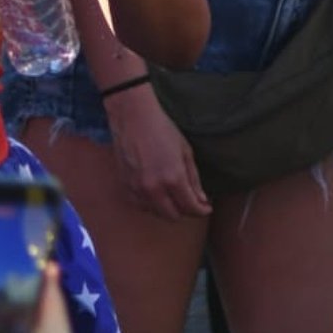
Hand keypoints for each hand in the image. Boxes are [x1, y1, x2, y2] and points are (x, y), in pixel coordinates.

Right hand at [106, 85, 211, 219]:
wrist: (132, 117)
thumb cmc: (161, 129)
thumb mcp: (185, 152)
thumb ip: (194, 179)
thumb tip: (201, 200)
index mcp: (173, 178)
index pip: (190, 207)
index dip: (201, 210)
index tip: (206, 208)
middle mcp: (154, 188)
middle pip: (173, 216)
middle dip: (185, 211)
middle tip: (191, 203)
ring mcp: (137, 188)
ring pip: (156, 212)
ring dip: (167, 209)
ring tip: (174, 196)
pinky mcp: (125, 185)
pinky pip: (140, 205)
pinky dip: (150, 204)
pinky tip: (157, 194)